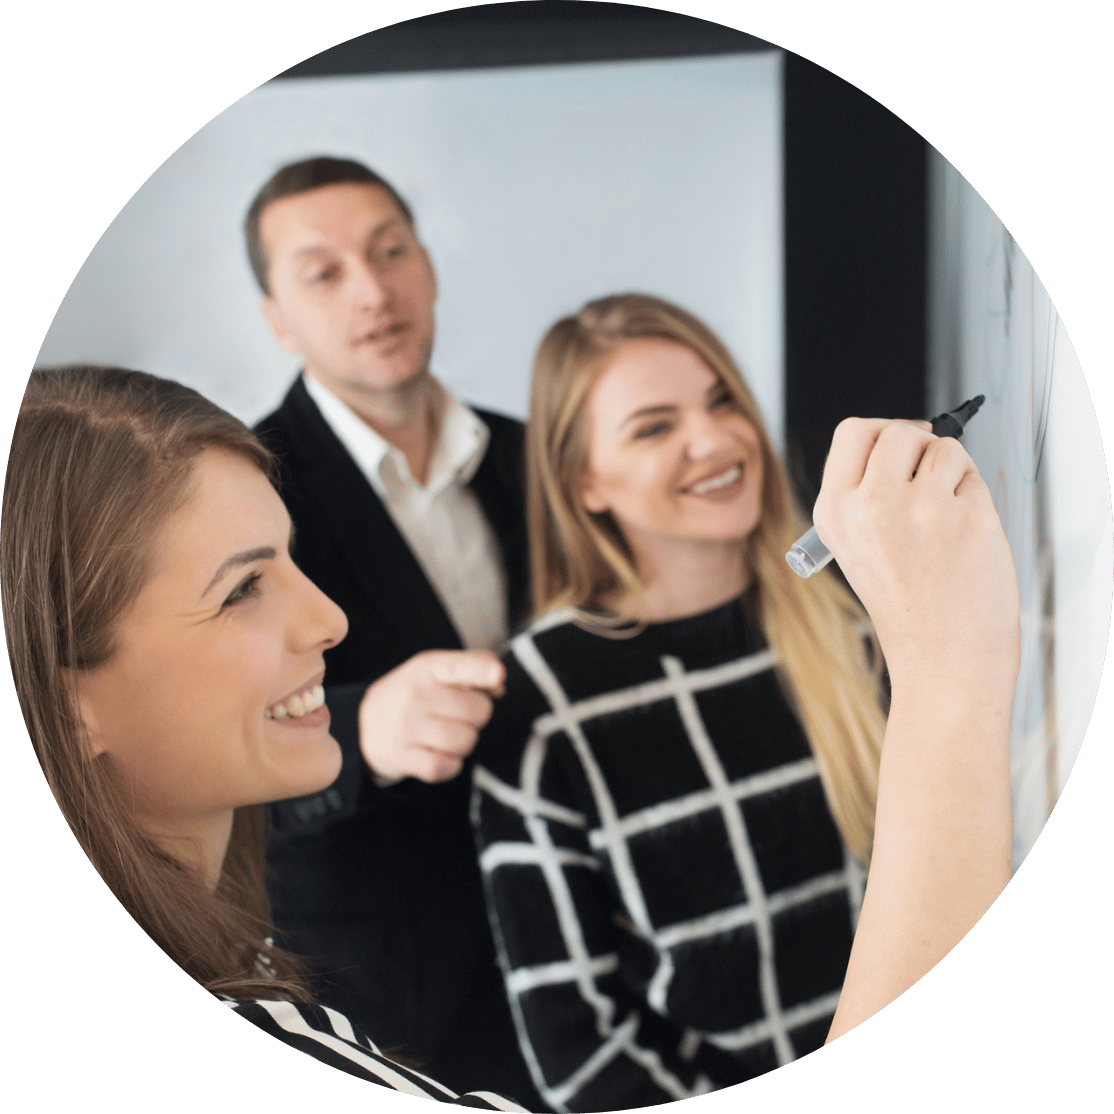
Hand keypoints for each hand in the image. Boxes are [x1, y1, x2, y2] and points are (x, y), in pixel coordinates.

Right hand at [357, 650, 504, 782]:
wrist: (362, 722)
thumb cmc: (413, 693)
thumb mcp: (436, 669)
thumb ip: (474, 667)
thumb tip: (499, 686)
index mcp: (427, 667)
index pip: (458, 666)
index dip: (482, 671)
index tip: (497, 675)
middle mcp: (414, 695)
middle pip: (479, 711)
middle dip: (475, 716)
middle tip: (455, 714)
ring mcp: (405, 727)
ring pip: (466, 742)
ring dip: (464, 742)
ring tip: (445, 733)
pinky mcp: (401, 757)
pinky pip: (448, 768)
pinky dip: (450, 765)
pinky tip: (438, 753)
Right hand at [812, 418, 1019, 700]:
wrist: (941, 659)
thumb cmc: (908, 605)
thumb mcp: (858, 545)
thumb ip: (868, 491)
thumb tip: (911, 437)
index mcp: (834, 512)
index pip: (853, 432)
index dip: (883, 430)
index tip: (903, 445)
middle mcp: (869, 506)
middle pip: (899, 431)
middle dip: (921, 446)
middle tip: (928, 482)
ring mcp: (918, 510)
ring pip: (944, 449)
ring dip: (952, 473)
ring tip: (944, 521)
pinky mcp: (966, 517)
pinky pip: (974, 478)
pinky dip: (975, 499)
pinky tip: (964, 538)